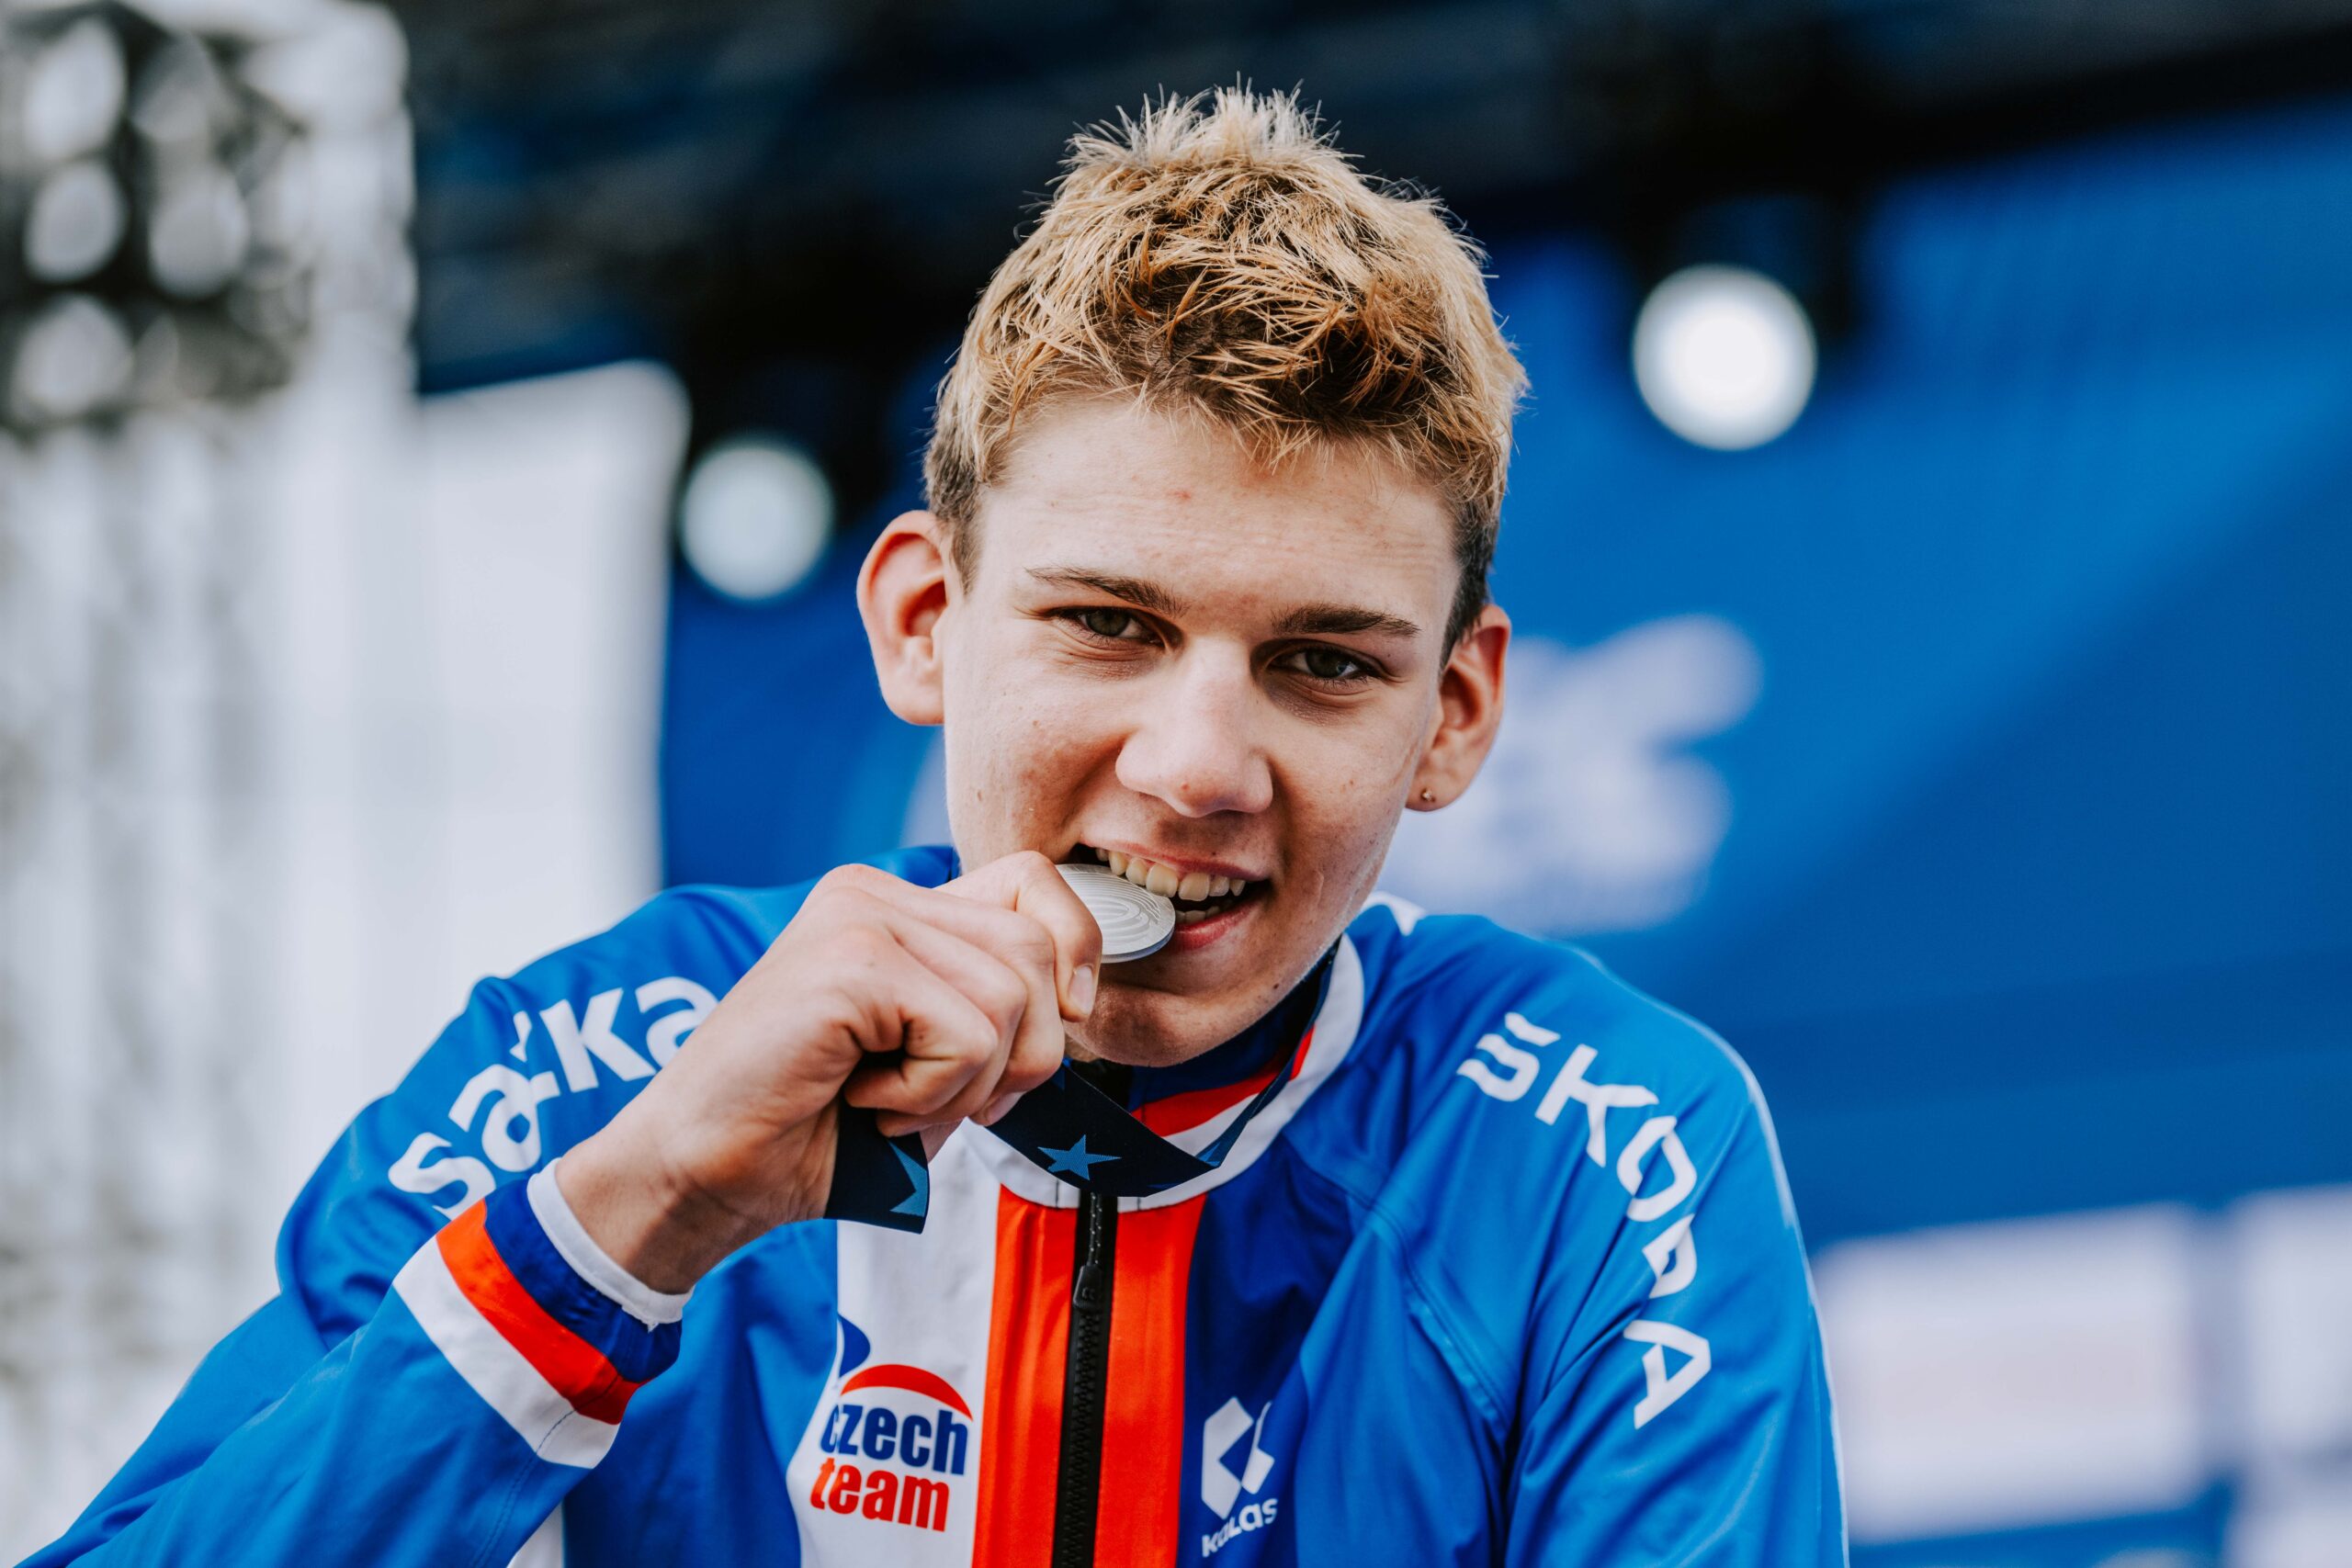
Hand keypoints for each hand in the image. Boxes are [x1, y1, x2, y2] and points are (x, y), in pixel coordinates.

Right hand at [555, 852, 1100, 1290]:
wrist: (701, 1173)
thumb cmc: (814, 1129)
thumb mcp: (932, 1063)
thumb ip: (996, 1015)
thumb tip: (1082, 997)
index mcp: (894, 905)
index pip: (1034, 882)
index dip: (1071, 955)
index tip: (1045, 1028)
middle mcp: (875, 893)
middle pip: (1039, 949)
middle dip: (1020, 1053)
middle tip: (938, 1098)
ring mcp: (860, 918)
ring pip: (1012, 999)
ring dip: (967, 1086)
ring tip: (888, 1101)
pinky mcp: (852, 961)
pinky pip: (968, 1036)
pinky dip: (930, 1096)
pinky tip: (863, 1100)